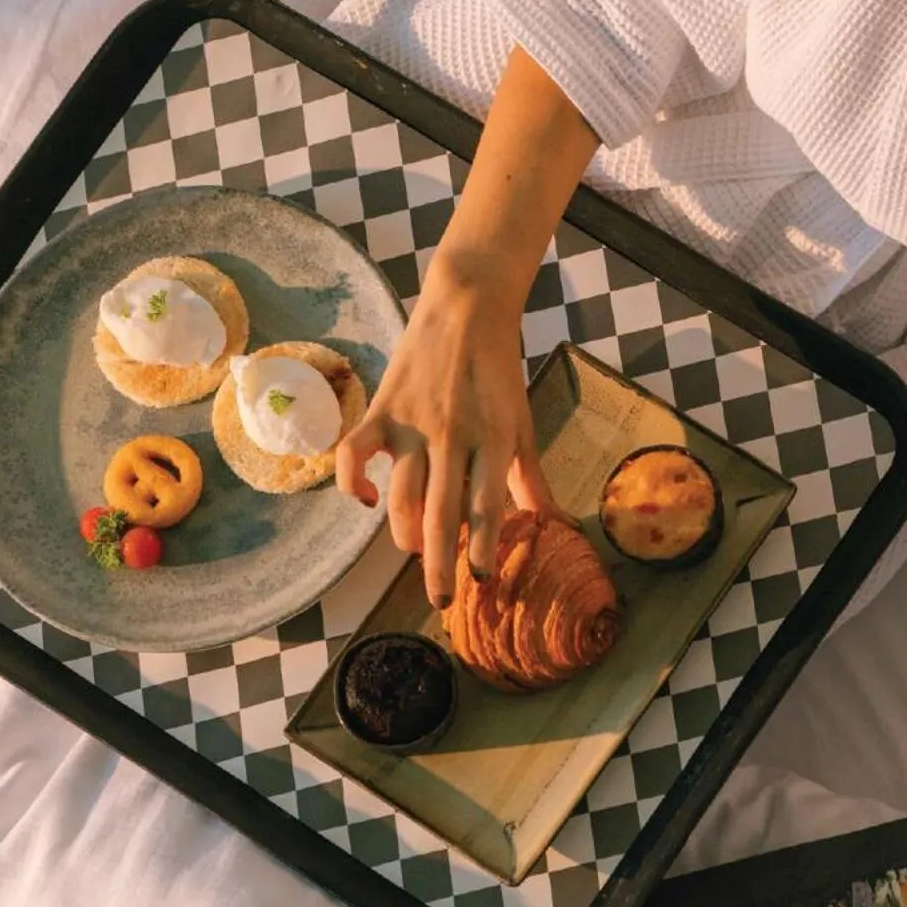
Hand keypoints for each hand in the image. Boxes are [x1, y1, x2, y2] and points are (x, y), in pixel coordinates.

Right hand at [336, 252, 554, 608]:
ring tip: (412, 549)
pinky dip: (353, 482)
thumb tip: (552, 522)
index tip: (482, 584)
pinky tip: (367, 502)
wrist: (467, 306)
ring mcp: (414, 423)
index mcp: (494, 439)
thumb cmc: (498, 370)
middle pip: (444, 512)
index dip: (485, 549)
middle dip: (439, 563)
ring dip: (405, 532)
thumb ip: (529, 476)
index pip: (489, 507)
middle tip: (438, 600)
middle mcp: (455, 436)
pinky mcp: (382, 409)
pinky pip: (356, 454)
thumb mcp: (519, 422)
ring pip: (402, 494)